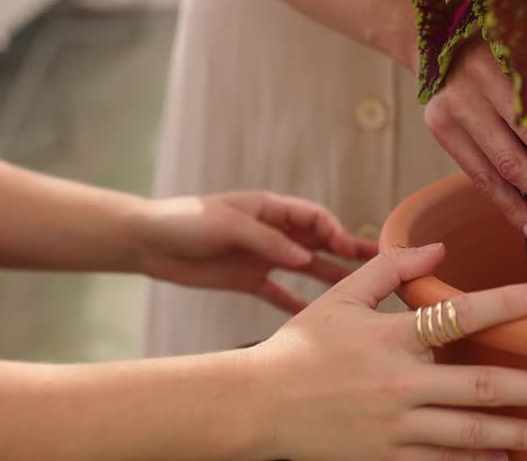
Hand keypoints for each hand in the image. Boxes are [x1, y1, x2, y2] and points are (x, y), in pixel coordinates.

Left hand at [133, 191, 376, 311]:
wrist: (148, 241)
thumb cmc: (185, 221)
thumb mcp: (227, 225)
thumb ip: (268, 241)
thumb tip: (306, 256)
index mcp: (270, 209)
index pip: (314, 218)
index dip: (335, 232)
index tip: (351, 250)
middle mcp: (272, 232)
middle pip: (317, 243)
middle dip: (346, 253)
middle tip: (378, 266)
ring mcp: (262, 256)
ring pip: (305, 268)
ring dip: (329, 277)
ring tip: (358, 292)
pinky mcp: (247, 279)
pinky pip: (279, 292)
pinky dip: (297, 302)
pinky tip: (316, 317)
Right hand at [250, 244, 526, 460]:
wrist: (256, 406)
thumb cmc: (300, 347)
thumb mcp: (341, 298)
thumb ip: (391, 269)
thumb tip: (438, 247)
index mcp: (391, 338)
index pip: (458, 316)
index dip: (504, 306)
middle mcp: (399, 384)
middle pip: (480, 387)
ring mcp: (393, 427)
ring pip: (468, 434)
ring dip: (517, 434)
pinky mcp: (384, 458)